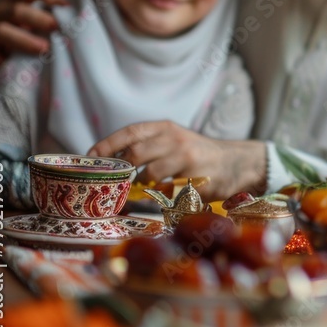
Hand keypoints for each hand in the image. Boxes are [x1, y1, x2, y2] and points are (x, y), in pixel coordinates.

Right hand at [0, 0, 65, 78]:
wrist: (3, 57)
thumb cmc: (29, 29)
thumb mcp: (41, 11)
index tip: (68, 6)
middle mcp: (3, 11)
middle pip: (17, 9)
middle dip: (38, 17)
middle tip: (57, 26)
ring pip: (2, 30)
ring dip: (24, 39)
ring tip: (45, 48)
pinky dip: (5, 59)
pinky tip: (23, 65)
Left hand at [87, 120, 266, 199]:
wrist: (236, 163)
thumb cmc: (198, 153)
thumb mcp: (175, 140)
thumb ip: (149, 146)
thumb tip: (111, 161)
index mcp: (166, 128)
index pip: (130, 132)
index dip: (107, 145)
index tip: (90, 157)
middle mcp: (176, 139)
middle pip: (136, 153)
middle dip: (121, 169)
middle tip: (113, 181)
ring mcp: (187, 159)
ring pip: (150, 174)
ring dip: (140, 186)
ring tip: (138, 191)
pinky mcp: (196, 179)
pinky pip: (167, 191)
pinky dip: (159, 197)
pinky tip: (160, 198)